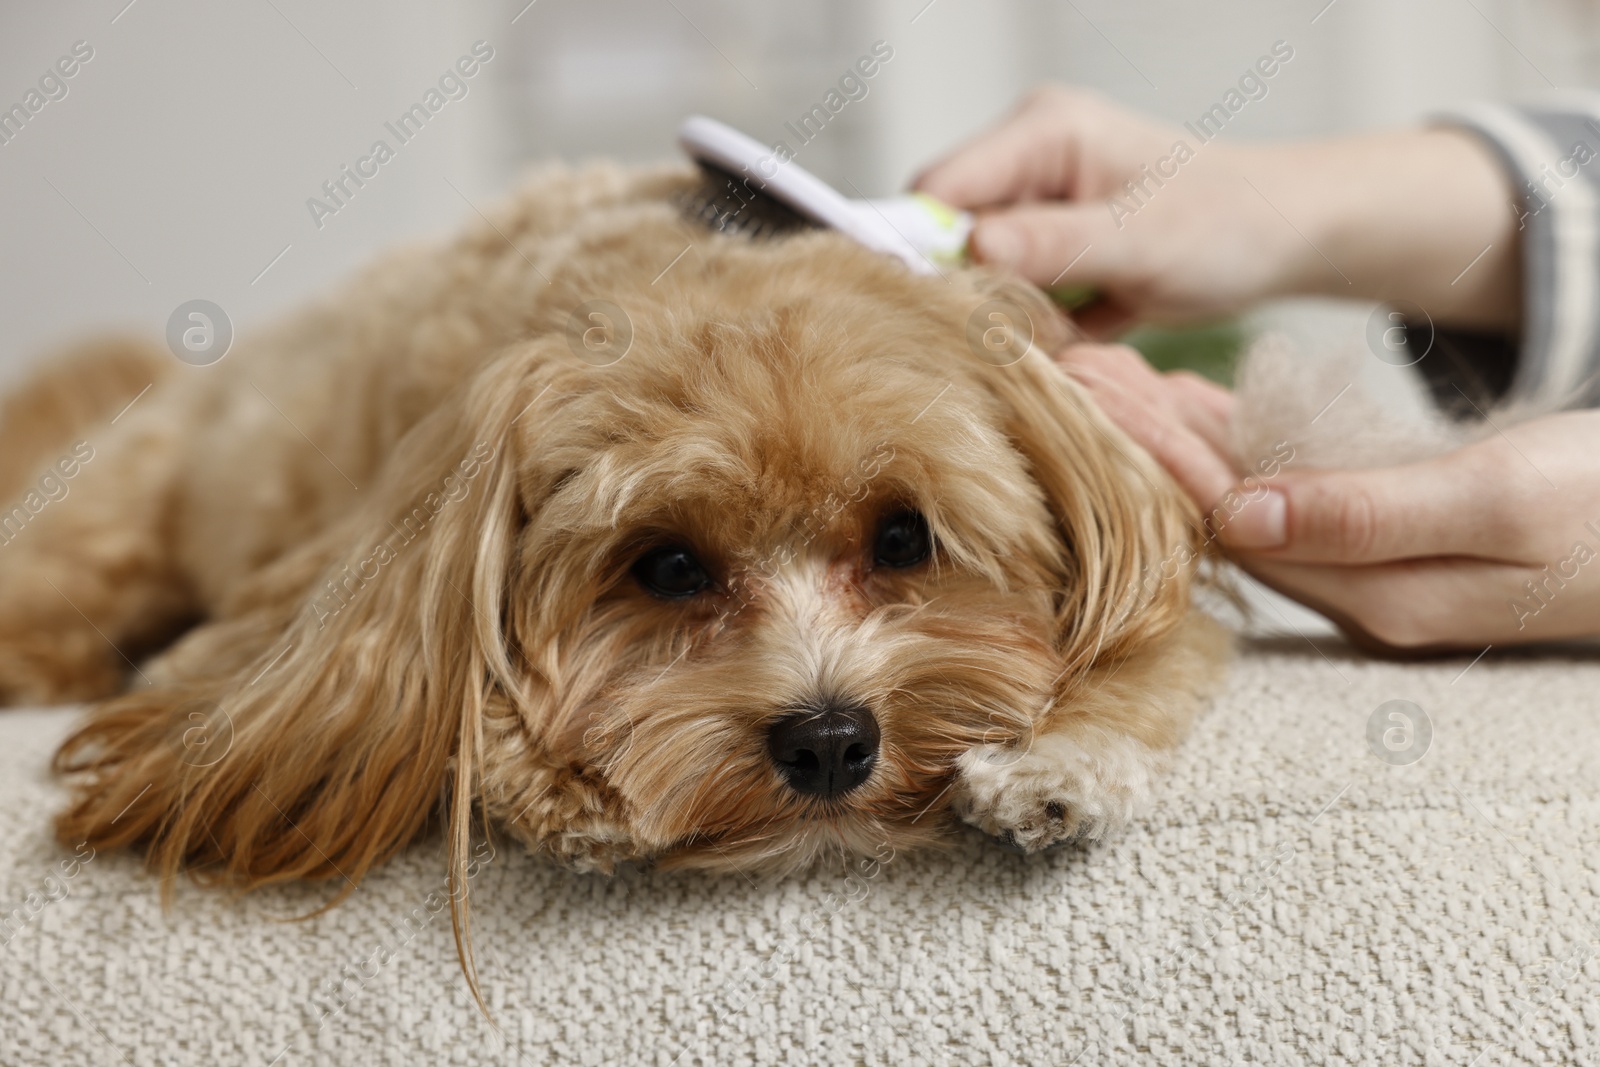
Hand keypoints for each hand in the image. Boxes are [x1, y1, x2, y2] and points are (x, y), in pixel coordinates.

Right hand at [914, 86, 1521, 336]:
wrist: (1289, 236)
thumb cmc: (1230, 222)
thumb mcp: (1142, 238)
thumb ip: (1055, 244)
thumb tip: (973, 250)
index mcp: (1044, 133)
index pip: (941, 187)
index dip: (924, 245)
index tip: (937, 305)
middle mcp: (1031, 162)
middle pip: (950, 231)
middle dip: (972, 287)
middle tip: (1020, 327)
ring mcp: (1040, 205)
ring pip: (978, 271)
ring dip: (1007, 311)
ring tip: (1069, 323)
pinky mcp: (1053, 247)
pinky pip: (1011, 294)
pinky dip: (1033, 324)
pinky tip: (1079, 330)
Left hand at [1060, 343, 1599, 651]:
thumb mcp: (1499, 501)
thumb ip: (1368, 514)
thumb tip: (1242, 518)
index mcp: (1375, 596)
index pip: (1233, 522)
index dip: (1159, 456)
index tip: (1092, 398)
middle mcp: (1360, 590)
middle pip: (1223, 508)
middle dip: (1148, 439)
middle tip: (1075, 374)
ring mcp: (1376, 562)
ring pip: (1249, 492)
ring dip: (1181, 433)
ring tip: (1111, 377)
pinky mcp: (1396, 528)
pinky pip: (1293, 482)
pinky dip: (1239, 435)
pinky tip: (1193, 400)